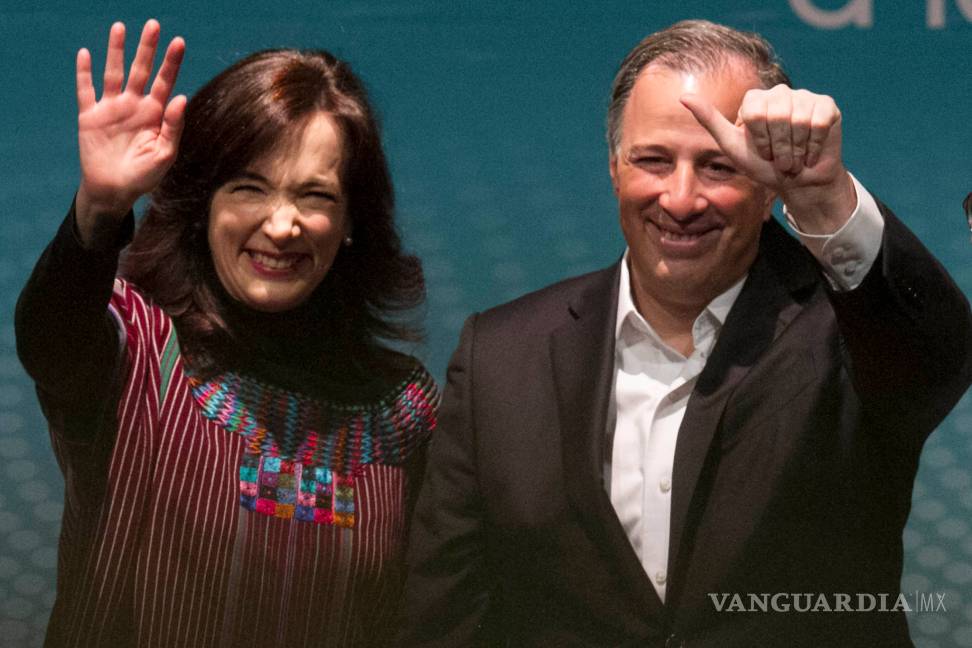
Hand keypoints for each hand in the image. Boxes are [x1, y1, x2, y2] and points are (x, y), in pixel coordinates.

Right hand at [75, 20, 185, 241]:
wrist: (114, 191)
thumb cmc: (144, 176)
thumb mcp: (165, 154)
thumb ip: (174, 127)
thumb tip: (181, 97)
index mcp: (155, 114)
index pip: (165, 82)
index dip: (171, 63)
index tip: (179, 42)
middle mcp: (134, 106)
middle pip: (141, 70)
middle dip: (147, 48)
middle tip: (154, 25)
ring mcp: (112, 109)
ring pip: (114, 73)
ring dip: (116, 51)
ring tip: (120, 27)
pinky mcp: (90, 116)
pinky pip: (85, 90)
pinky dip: (84, 73)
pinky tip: (86, 54)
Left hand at [681, 85, 855, 232]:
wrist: (797, 183)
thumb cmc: (763, 166)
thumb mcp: (732, 146)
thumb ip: (709, 120)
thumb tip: (683, 96)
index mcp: (756, 99)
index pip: (754, 112)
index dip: (759, 139)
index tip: (762, 152)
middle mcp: (780, 92)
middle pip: (776, 114)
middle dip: (778, 147)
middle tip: (780, 159)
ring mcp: (805, 97)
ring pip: (799, 119)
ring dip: (796, 149)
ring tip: (795, 157)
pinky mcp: (827, 106)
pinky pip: (818, 122)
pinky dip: (813, 146)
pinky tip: (810, 153)